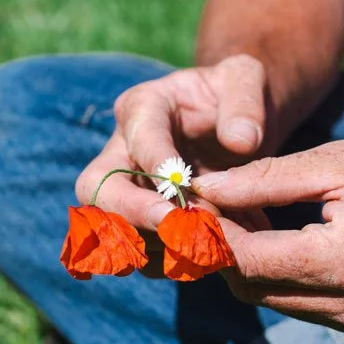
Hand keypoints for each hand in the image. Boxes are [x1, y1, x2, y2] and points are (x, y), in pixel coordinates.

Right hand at [75, 55, 272, 261]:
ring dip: (159, 245)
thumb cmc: (238, 95)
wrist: (238, 127)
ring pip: (114, 231)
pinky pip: (144, 256)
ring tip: (208, 246)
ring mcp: (129, 192)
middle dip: (132, 215)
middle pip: (97, 191)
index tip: (181, 190)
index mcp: (144, 108)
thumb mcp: (247, 79)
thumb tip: (241, 142)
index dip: (154, 165)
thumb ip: (246, 102)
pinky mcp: (145, 225)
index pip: (136, 137)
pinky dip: (175, 264)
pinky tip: (213, 258)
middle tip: (178, 229)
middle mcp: (123, 151)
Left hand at [192, 140, 343, 336]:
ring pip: (270, 300)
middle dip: (222, 248)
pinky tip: (274, 237)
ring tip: (239, 217)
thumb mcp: (335, 162)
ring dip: (247, 262)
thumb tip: (205, 190)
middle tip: (209, 206)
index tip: (188, 203)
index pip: (249, 259)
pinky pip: (298, 305)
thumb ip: (264, 179)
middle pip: (252, 287)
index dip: (210, 233)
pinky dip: (277, 274)